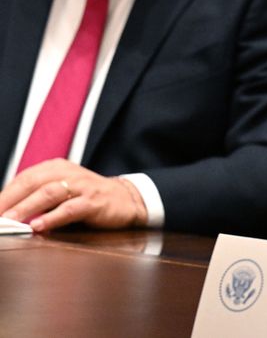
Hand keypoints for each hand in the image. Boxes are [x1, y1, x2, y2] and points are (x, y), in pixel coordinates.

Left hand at [0, 159, 147, 231]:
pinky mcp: (94, 202)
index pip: (23, 178)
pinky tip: (38, 226)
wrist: (126, 199)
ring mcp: (82, 186)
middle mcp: (68, 172)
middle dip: (8, 200)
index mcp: (56, 167)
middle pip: (31, 182)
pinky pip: (70, 208)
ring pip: (48, 193)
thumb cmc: (87, 197)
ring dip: (25, 208)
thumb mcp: (61, 191)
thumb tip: (7, 212)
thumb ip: (37, 198)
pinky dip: (52, 218)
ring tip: (8, 221)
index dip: (4, 194)